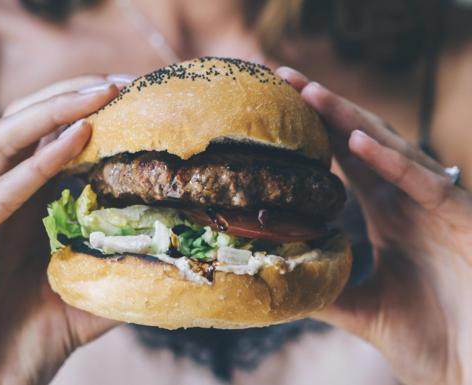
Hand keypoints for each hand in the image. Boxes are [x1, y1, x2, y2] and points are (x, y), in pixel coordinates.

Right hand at [0, 75, 132, 384]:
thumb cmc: (23, 349)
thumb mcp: (85, 302)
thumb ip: (118, 272)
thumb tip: (175, 255)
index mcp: (14, 210)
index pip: (44, 143)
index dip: (84, 113)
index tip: (135, 97)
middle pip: (20, 128)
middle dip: (68, 98)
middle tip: (120, 83)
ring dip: (49, 114)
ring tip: (99, 96)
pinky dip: (31, 168)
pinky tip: (72, 143)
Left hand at [276, 67, 471, 384]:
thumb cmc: (431, 337)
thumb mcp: (361, 306)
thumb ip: (322, 285)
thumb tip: (275, 275)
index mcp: (388, 212)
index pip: (344, 158)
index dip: (314, 129)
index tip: (276, 105)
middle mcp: (409, 200)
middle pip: (362, 140)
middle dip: (325, 108)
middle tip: (283, 78)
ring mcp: (435, 205)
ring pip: (391, 150)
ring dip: (351, 121)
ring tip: (311, 94)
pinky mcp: (460, 218)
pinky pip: (424, 181)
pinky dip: (391, 160)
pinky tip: (356, 140)